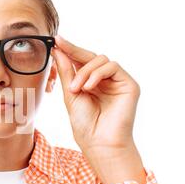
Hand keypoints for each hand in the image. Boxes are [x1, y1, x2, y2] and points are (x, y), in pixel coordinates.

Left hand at [51, 35, 144, 183]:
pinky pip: (112, 66)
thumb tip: (58, 50)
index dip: (69, 50)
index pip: (80, 62)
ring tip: (76, 88)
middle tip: (59, 45)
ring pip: (101, 60)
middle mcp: (105, 81)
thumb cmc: (85, 124)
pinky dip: (97, 74)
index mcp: (91, 83)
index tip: (55, 40)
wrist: (99, 143)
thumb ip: (67, 72)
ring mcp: (117, 82)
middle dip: (73, 51)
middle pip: (91, 57)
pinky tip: (88, 87)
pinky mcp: (129, 85)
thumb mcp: (70, 94)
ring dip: (84, 71)